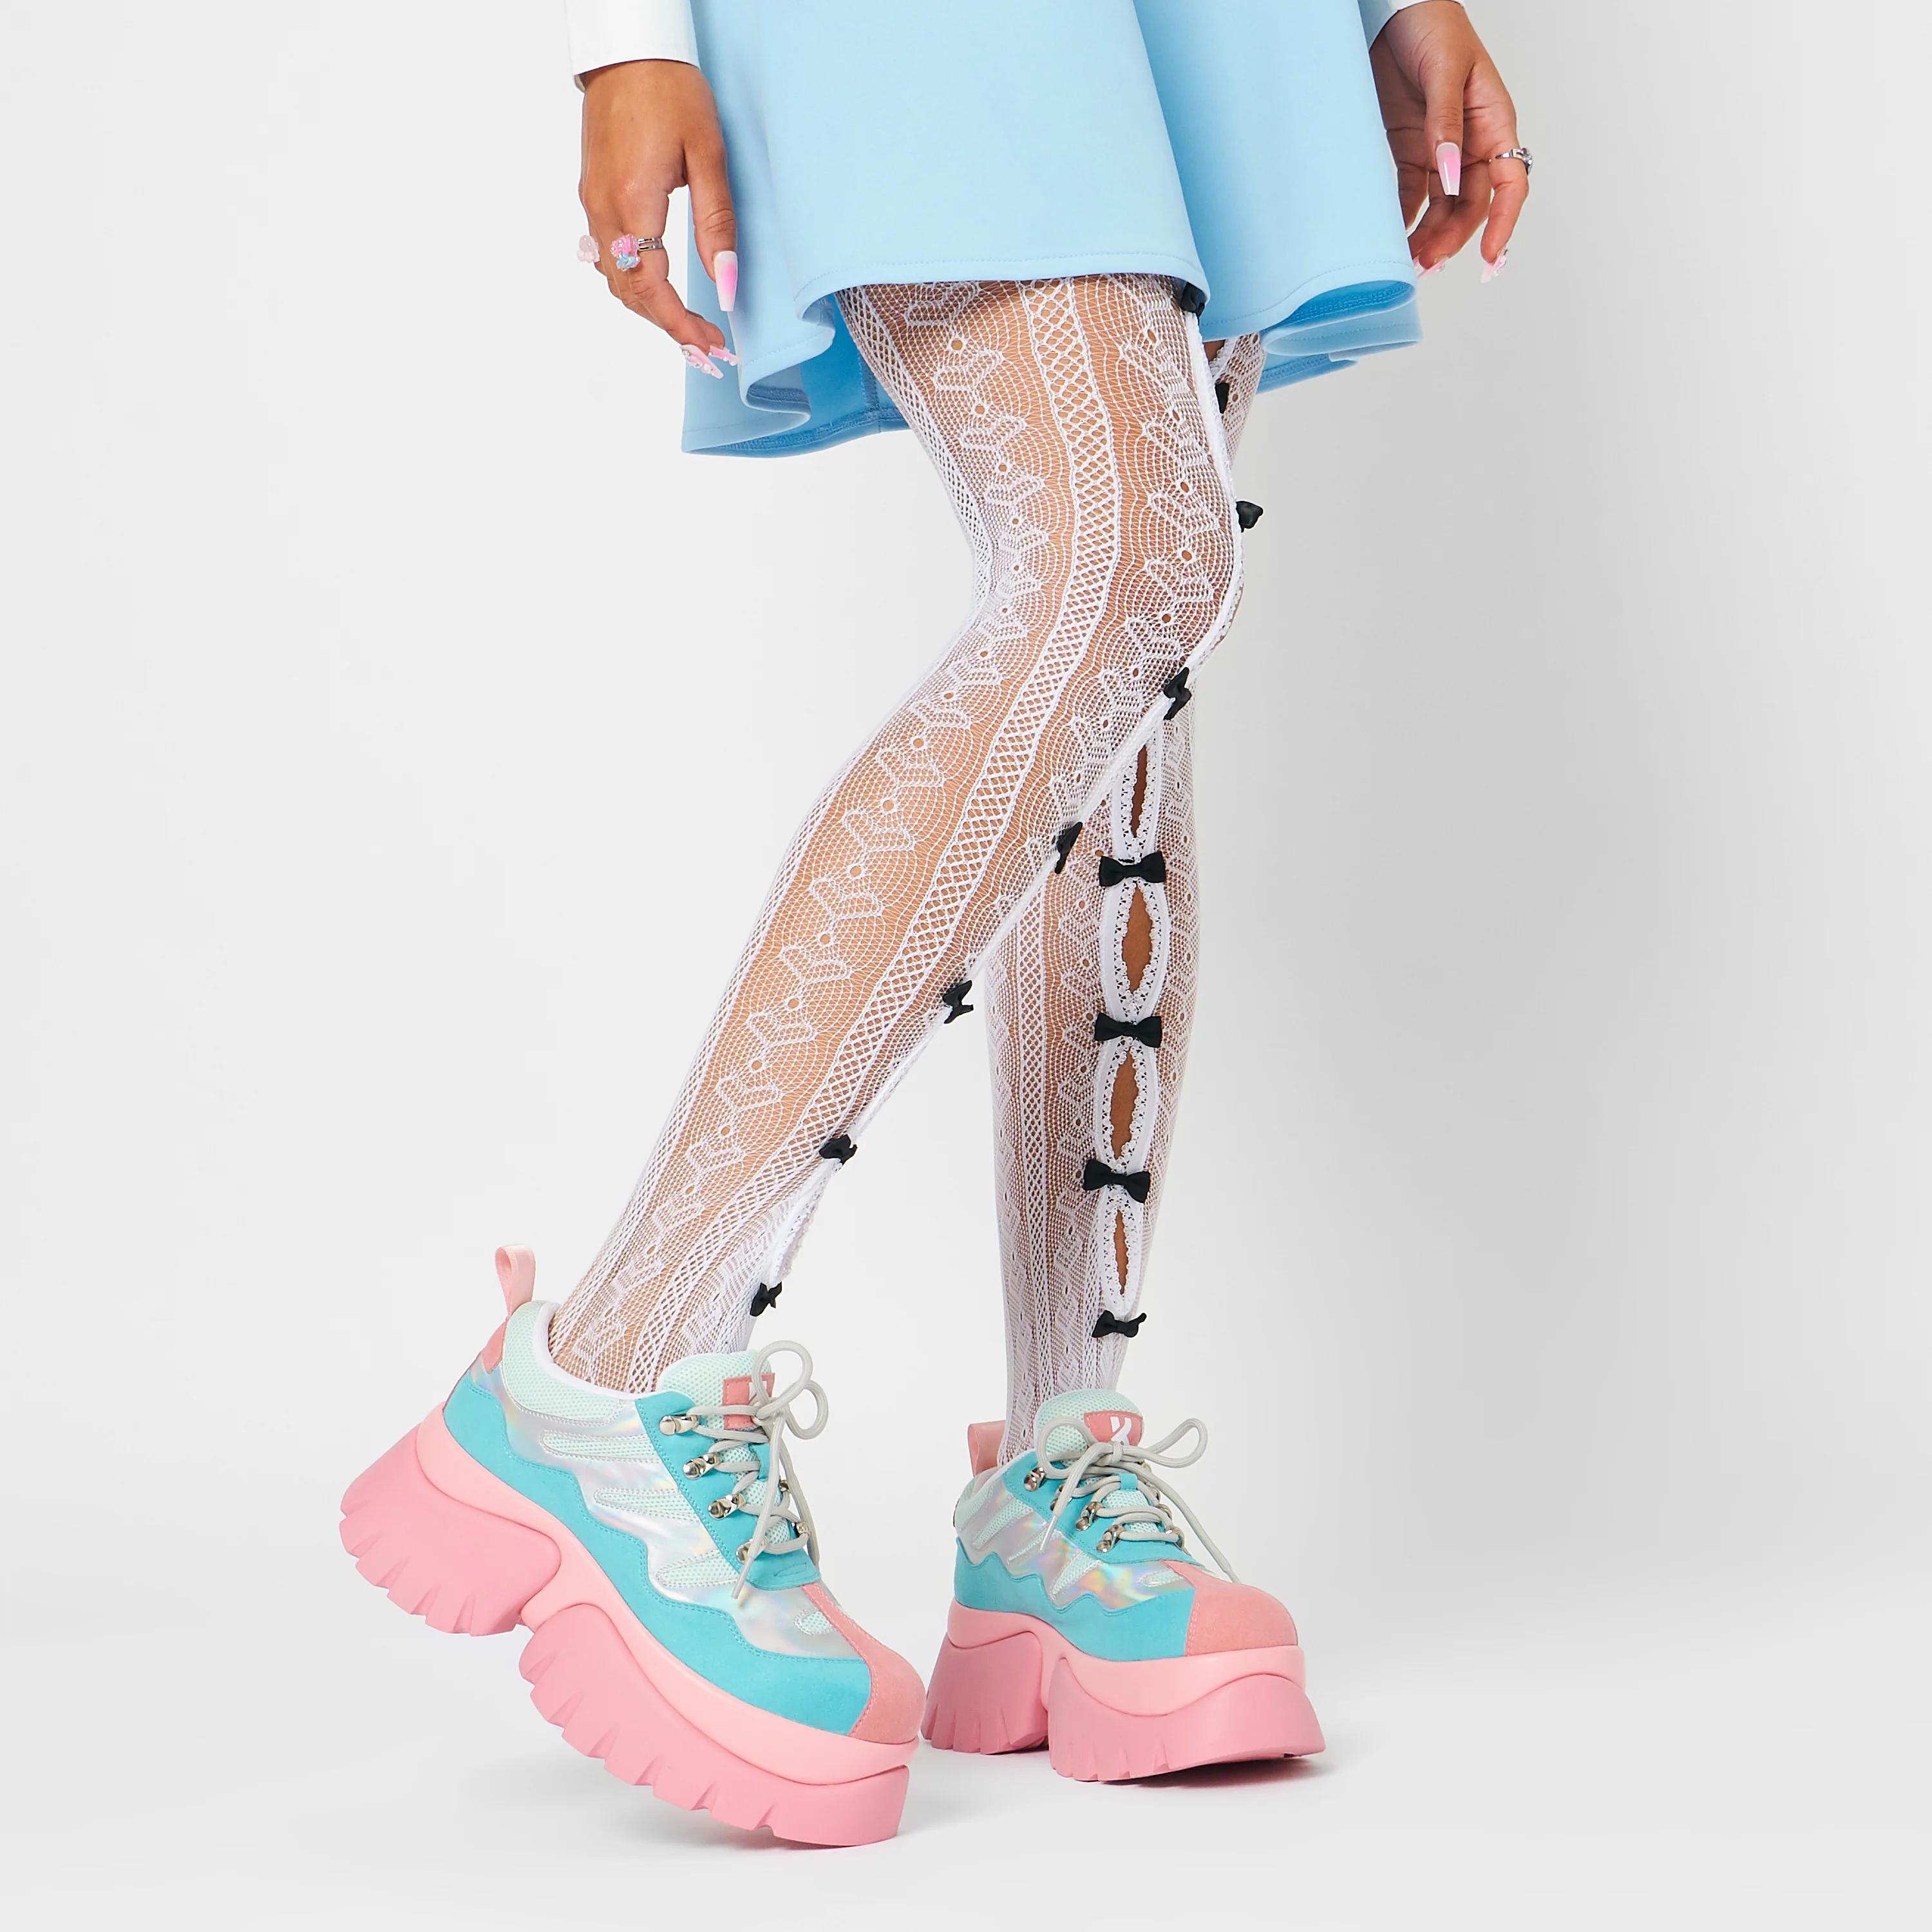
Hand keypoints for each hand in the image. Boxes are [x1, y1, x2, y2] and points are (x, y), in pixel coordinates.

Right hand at [579, 60, 735, 369]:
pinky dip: (634, 281)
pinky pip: (608, 255)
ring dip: (651, 308)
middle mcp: (604, 210)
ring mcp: (593, 202)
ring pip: (616, 279)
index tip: (710, 347)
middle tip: (708, 346)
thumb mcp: (708, 155)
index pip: (653, 291)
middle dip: (669, 326)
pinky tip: (661, 288)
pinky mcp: (593, 193)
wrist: (627, 49)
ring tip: (690, 325)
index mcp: (633, 203)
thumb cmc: (670, 91)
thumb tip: (726, 285)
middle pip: (630, 295)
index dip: (681, 328)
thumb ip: (716, 224)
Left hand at [1371, 4, 1526, 277]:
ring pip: (1441, 208)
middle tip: (1425, 265)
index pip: (1509, 184)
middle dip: (1452, 239)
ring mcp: (1440, 150)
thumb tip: (1449, 174)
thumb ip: (1445, 125)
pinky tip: (1393, 240)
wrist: (1393, 10)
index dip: (1503, 223)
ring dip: (1429, 238)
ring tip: (1408, 265)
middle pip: (1470, 206)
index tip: (1489, 258)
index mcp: (1494, 121)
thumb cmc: (1433, 25)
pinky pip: (1410, 195)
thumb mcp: (1445, 70)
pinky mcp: (1410, 150)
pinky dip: (1404, 220)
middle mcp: (1471, 143)